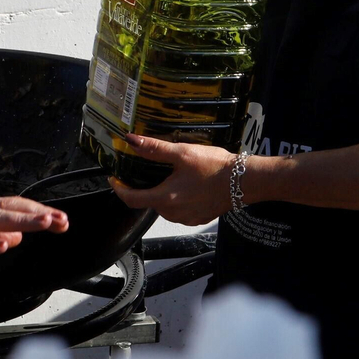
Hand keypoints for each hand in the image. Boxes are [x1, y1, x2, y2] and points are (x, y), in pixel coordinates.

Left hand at [111, 134, 236, 226]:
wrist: (244, 181)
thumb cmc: (215, 167)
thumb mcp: (182, 153)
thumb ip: (154, 149)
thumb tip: (132, 141)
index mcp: (165, 197)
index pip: (131, 199)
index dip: (119, 188)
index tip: (115, 179)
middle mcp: (173, 212)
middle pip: (148, 202)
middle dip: (142, 189)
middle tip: (143, 172)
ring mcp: (187, 218)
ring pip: (164, 207)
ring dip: (160, 195)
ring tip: (166, 177)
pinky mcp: (198, 218)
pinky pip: (179, 211)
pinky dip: (176, 200)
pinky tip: (185, 186)